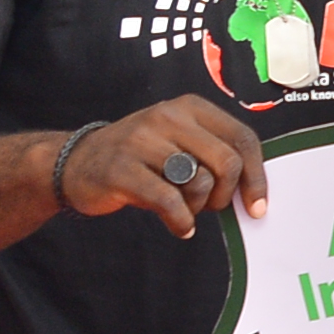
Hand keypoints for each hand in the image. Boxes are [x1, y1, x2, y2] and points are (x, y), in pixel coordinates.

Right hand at [56, 95, 268, 236]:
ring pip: (200, 182)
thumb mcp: (180, 143)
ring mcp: (142, 140)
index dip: (257, 176)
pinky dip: (181, 221)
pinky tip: (179, 225)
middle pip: (227, 162)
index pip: (243, 138)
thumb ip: (214, 155)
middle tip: (211, 206)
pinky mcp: (121, 168)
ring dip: (199, 207)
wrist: (76, 162)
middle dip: (226, 195)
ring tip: (184, 208)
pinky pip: (170, 202)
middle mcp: (168, 116)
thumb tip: (254, 189)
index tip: (258, 205)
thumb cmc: (140, 157)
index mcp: (190, 107)